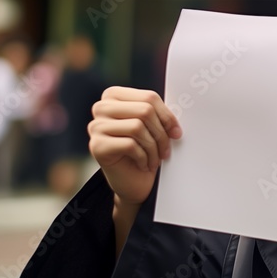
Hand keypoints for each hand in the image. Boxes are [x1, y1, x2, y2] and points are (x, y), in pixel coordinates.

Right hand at [88, 86, 181, 208]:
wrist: (133, 181)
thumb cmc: (144, 150)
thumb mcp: (152, 126)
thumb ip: (158, 113)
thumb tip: (180, 108)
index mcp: (114, 96)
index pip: (149, 97)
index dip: (167, 116)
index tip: (176, 132)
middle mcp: (101, 107)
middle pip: (144, 110)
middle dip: (161, 133)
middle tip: (166, 150)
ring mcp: (96, 126)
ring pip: (137, 127)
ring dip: (153, 147)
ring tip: (156, 159)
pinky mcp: (97, 145)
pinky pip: (130, 145)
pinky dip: (143, 157)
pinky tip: (144, 164)